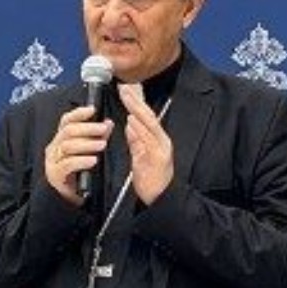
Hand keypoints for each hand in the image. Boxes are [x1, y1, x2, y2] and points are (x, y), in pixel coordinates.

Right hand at [43, 104, 112, 204]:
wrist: (66, 198)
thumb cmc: (77, 173)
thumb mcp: (87, 152)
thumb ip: (97, 138)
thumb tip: (108, 123)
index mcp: (61, 139)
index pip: (66, 120)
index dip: (79, 113)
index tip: (92, 110)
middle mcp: (55, 147)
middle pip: (68, 131)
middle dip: (88, 128)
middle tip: (103, 129)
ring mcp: (53, 161)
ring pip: (67, 146)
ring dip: (87, 144)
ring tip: (102, 145)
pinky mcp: (55, 174)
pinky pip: (67, 164)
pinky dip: (81, 161)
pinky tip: (93, 160)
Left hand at [116, 84, 173, 203]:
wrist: (160, 198)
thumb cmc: (150, 179)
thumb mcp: (141, 157)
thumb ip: (136, 141)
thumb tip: (130, 125)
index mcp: (158, 140)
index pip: (147, 117)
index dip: (136, 103)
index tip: (126, 91)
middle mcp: (162, 142)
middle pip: (149, 117)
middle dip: (136, 102)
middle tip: (124, 89)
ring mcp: (160, 150)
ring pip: (149, 126)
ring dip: (137, 112)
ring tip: (127, 98)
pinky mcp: (157, 159)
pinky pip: (147, 142)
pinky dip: (139, 130)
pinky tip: (132, 122)